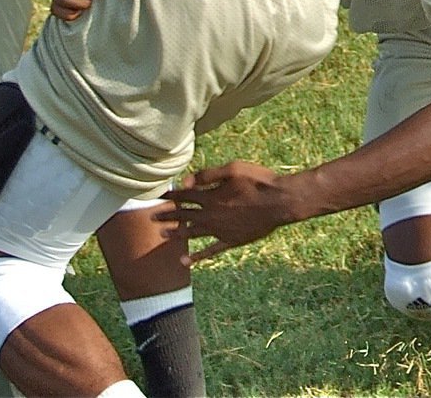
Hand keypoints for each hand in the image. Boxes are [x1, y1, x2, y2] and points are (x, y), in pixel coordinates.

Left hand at [159, 161, 291, 263]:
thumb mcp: (233, 169)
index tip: (157, 196)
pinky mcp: (231, 241)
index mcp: (211, 195)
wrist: (279, 202)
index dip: (169, 195)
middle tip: (151, 218)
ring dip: (176, 234)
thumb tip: (185, 182)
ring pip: (193, 233)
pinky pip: (210, 250)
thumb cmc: (258, 180)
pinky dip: (197, 256)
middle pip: (184, 215)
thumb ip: (207, 174)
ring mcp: (220, 230)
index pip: (184, 195)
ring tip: (161, 235)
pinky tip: (185, 261)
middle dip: (167, 216)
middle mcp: (211, 214)